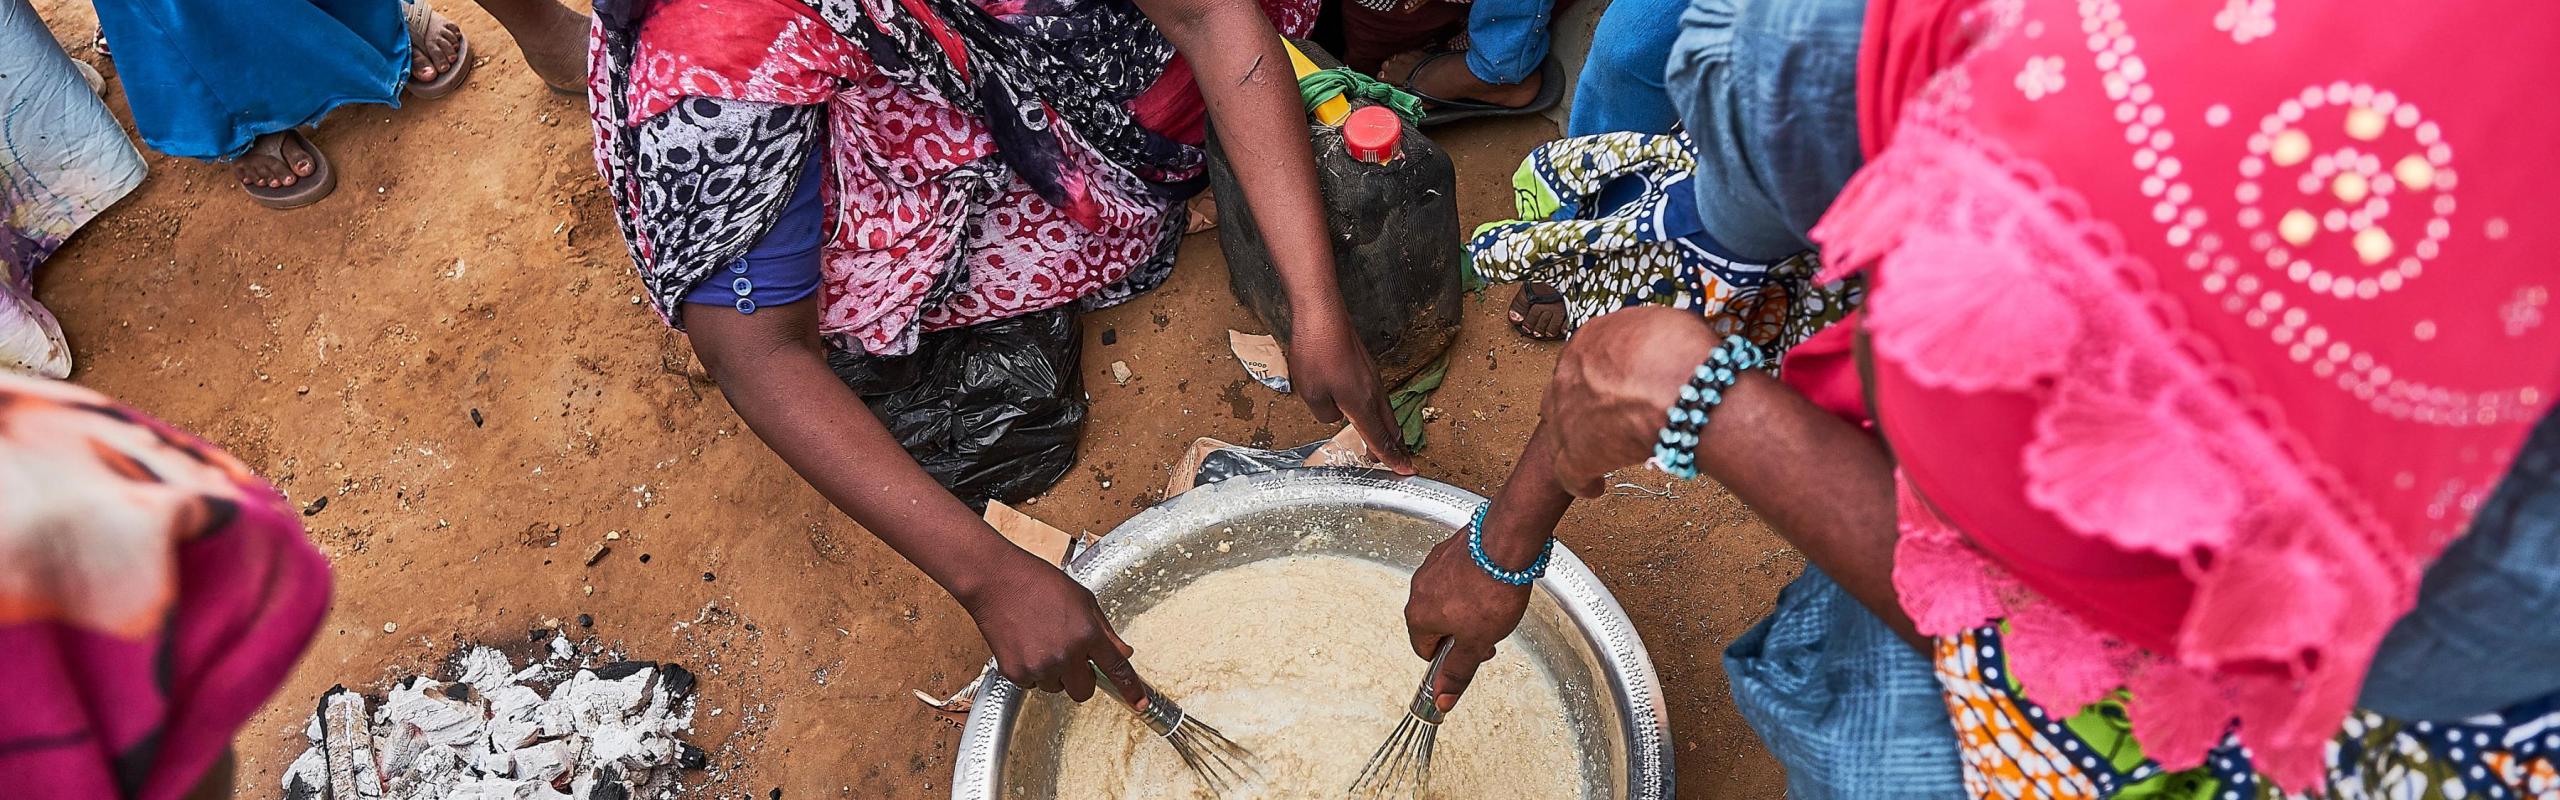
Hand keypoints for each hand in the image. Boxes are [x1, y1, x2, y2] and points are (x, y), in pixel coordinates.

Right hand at [959, 554, 1143, 703]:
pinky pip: (1031, 685)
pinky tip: (1025, 645)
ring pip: (1056, 688)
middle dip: (1081, 679)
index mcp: (1086, 633)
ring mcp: (1039, 666)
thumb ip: (1104, 630)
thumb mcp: (1082, 599)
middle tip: (1070, 657)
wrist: (996, 581)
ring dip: (1054, 674)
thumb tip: (1123, 652)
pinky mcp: (1015, 673)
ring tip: (1041, 642)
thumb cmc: (1039, 583)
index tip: (1139, 704)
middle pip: (1084, 691)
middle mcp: (1065, 654)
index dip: (1131, 689)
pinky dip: (1031, 671)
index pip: (1116, 669)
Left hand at [1286, 308, 1416, 473]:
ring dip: (1389, 429)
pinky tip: (1371, 411)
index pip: (1379, 438)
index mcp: (1360, 404)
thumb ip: (1325, 414)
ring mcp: (1372, 377)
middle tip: (1401, 462)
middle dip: (1395, 447)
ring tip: (1389, 442)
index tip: (1406, 470)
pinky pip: (1378, 397)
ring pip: (1386, 411)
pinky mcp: (1366, 366)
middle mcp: (1372, 392)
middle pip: (1389, 426)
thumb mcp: (1310, 393)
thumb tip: (1335, 416)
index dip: (1392, 458)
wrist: (1323, 314)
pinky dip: (1380, 412)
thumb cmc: (1315, 352)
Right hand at [1403, 527, 1532, 711]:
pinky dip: (1470, 582)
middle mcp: (1419, 589)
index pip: (1425, 649)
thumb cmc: (1490, 590)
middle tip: (1488, 631)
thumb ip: (1458, 671)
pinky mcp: (1449, 549)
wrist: (1506, 543)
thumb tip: (1441, 700)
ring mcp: (1433, 565)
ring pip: (1446, 597)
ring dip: (1465, 606)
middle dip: (1461, 631)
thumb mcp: (1477, 643)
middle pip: (1436, 622)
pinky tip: (1491, 581)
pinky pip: (1455, 575)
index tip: (1473, 652)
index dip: (1451, 656)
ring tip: (1493, 603)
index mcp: (1418, 616)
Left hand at [1540, 308, 1718, 497]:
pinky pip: (1568, 473)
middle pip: (1567, 391)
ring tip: (1602, 452)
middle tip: (1611, 417)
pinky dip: (1582, 482)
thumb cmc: (1683, 353)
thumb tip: (1669, 343)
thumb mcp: (1669, 325)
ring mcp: (1566, 415)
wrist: (1680, 387)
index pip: (1588, 357)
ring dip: (1579, 441)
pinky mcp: (1575, 454)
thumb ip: (1655, 337)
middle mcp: (1569, 373)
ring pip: (1560, 430)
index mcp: (1591, 339)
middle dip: (1584, 404)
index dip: (1604, 374)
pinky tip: (1596, 487)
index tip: (1621, 386)